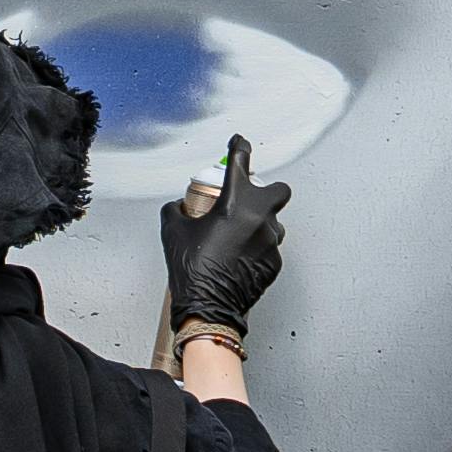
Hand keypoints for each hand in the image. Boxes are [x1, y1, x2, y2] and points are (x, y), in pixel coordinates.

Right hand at [160, 133, 292, 339]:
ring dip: (261, 224)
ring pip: (275, 223)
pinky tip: (240, 259)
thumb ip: (177, 210)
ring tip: (240, 237)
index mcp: (234, 203)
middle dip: (267, 190)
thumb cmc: (193, 271)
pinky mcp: (274, 263)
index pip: (241, 162)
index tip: (240, 143)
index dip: (240, 147)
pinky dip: (257, 250)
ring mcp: (270, 241)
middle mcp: (258, 218)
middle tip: (250, 198)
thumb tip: (179, 207)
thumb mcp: (173, 232)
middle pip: (278, 190)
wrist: (208, 308)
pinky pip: (269, 248)